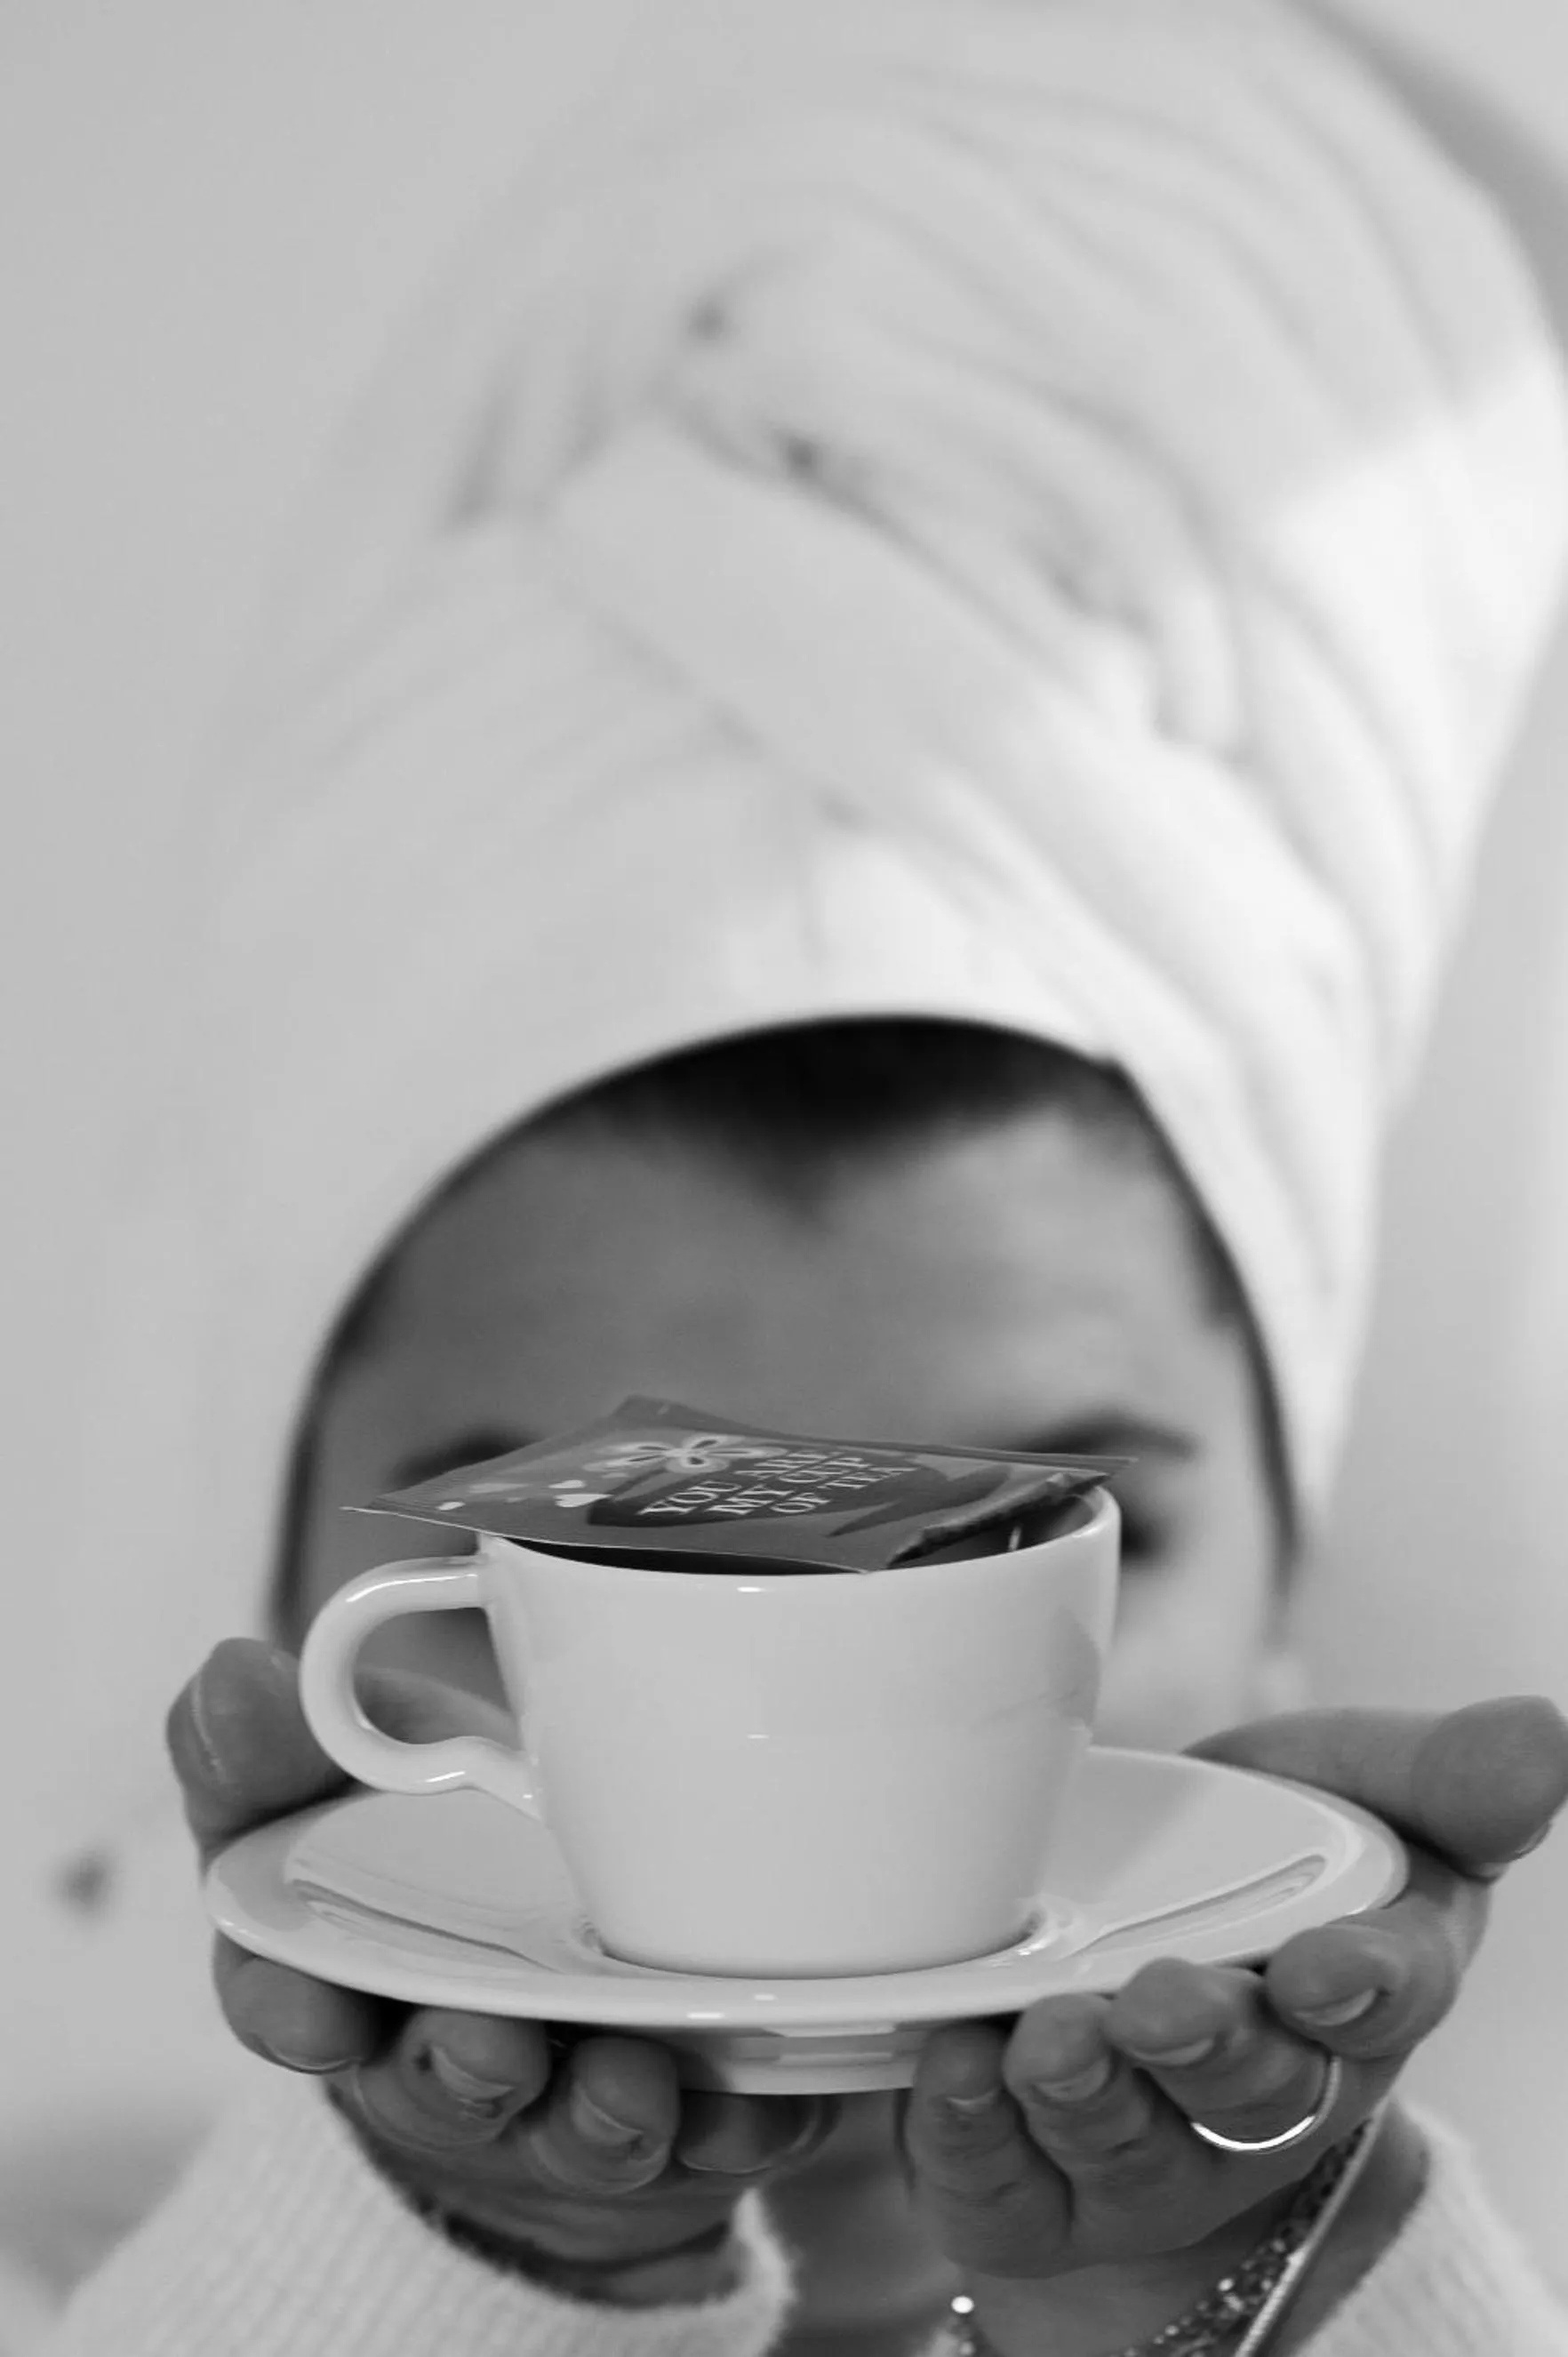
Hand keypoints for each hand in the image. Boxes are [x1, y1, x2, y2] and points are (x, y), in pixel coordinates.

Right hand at [168, 1639, 835, 2301]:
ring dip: (602, 2113)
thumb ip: (271, 1739)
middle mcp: (458, 2053)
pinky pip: (728, 2126)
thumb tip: (229, 1672)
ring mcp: (578, 2089)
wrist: (556, 1950)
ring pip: (584, 2127)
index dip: (297, 2011)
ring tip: (629, 2076)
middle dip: (463, 2071)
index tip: (315, 2011)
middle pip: (446, 2083)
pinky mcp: (700, 2107)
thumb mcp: (333, 1780)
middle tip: (487, 2040)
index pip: (294, 2004)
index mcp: (351, 1974)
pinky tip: (762, 2102)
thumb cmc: (431, 1848)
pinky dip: (742, 2118)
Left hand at [901, 1698, 1566, 2328]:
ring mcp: (1144, 2152)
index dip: (1363, 1985)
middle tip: (1161, 2001)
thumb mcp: (1356, 1793)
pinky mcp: (1029, 2185)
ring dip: (1086, 2095)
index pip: (1383, 1996)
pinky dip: (970, 2134)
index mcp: (1356, 1994)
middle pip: (1249, 2089)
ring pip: (1124, 2143)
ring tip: (1046, 2037)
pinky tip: (952, 2067)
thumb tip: (1545, 1735)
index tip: (1327, 1963)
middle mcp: (1259, 2096)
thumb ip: (1445, 1775)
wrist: (1134, 1940)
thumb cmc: (1260, 1861)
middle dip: (1208, 2047)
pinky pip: (1001, 2184)